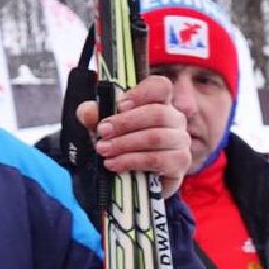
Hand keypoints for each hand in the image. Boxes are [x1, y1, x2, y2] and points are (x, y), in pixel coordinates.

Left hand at [77, 75, 191, 197]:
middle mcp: (175, 120)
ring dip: (125, 143)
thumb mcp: (102, 129)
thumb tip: (88, 111)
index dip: (142, 92)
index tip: (119, 105)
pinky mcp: (180, 164)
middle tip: (103, 131)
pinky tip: (115, 164)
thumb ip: (93, 117)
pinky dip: (132, 161)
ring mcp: (181, 142)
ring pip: (156, 137)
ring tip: (104, 150)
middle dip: (126, 122)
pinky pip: (157, 160)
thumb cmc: (121, 147)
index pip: (161, 87)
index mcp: (159, 103)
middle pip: (158, 113)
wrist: (132, 181)